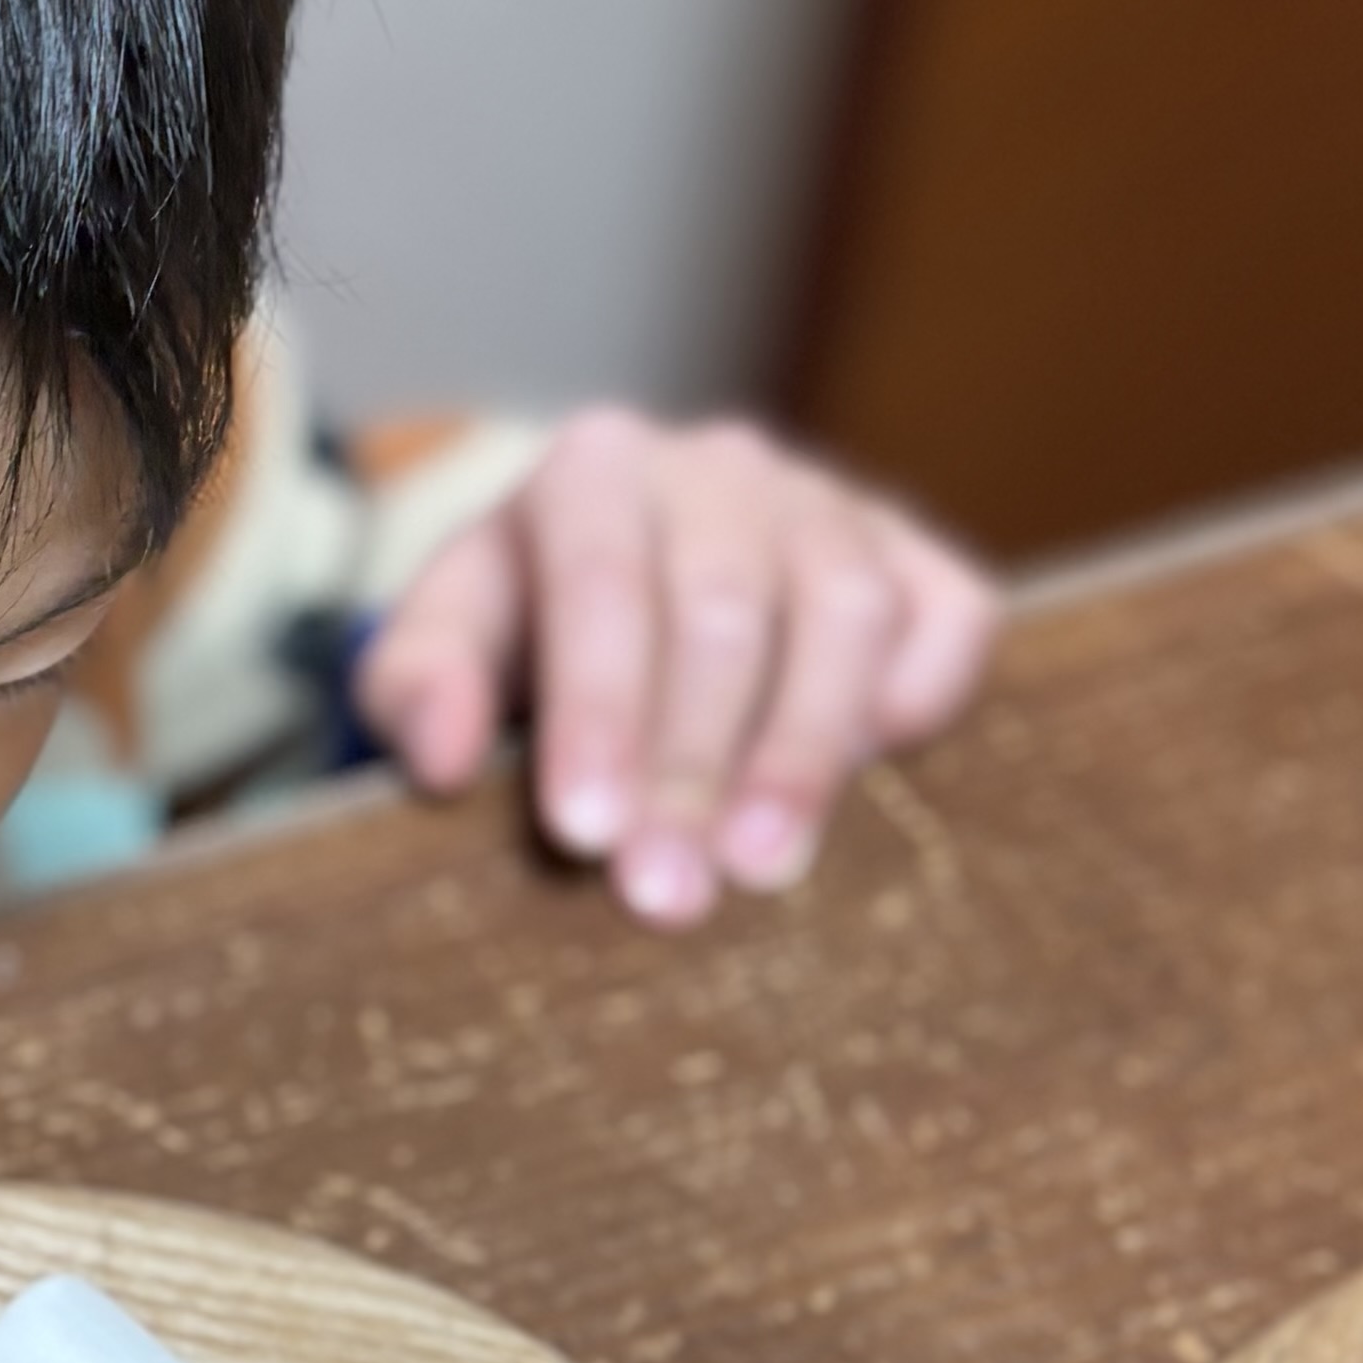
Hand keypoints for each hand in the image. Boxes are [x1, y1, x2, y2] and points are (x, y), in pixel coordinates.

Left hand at [361, 409, 996, 922]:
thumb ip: (414, 688)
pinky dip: (919, 694)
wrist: (630, 595)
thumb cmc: (526, 640)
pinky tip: (872, 777)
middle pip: (721, 608)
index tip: (586, 833)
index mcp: (594, 469)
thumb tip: (443, 760)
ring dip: (803, 751)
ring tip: (762, 870)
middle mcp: (720, 468)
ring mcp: (832, 506)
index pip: (599, 580)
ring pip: (844, 612)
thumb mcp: (442, 649)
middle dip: (691, 764)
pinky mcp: (919, 558)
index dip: (598, 712)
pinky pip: (948, 615)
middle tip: (665, 894)